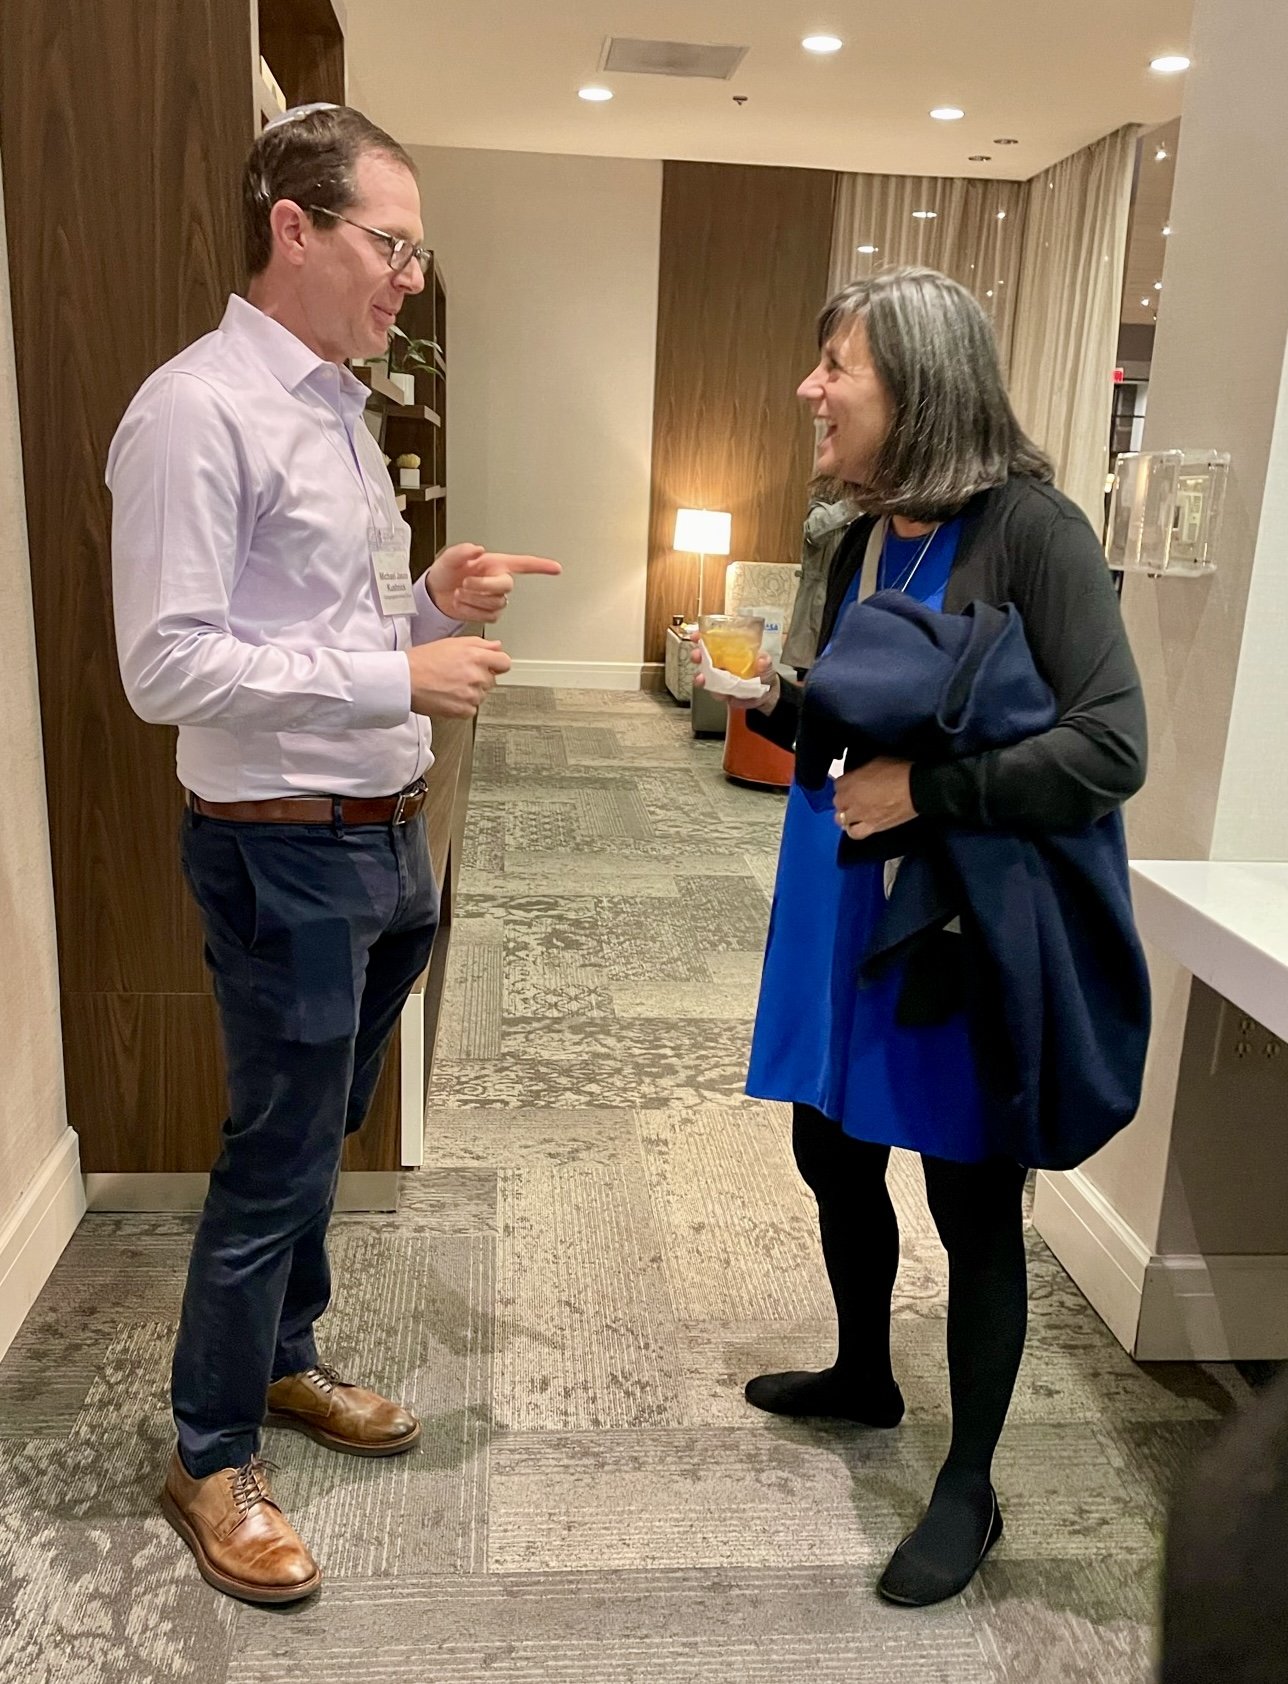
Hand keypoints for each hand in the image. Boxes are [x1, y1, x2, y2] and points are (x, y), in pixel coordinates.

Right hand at [407, 637, 510, 717]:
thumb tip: (496, 646)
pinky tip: (449, 695)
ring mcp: (471, 695)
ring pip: (482, 695)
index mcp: (476, 656)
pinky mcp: (463, 710)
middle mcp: (477, 676)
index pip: (504, 663)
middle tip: (459, 673)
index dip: (497, 664)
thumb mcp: (453, 643)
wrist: (405, 680)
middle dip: (480, 677)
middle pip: (492, 680)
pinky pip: (472, 709)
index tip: (490, 665)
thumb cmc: (422, 661)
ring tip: (450, 684)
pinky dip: (463, 705)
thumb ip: (480, 644)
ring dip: (471, 691)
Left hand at [427, 543, 561, 621]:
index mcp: (494, 564)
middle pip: (506, 586)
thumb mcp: (449, 557)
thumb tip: (477, 549)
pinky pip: (488, 617)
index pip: (523, 564)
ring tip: (459, 593)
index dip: (541, 566)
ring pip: (496, 604)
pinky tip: (462, 604)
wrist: (436, 594)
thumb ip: (462, 551)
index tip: (556, 568)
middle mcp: (497, 580)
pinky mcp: (488, 613)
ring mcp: (493, 598)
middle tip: (466, 583)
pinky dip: (471, 612)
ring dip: (473, 600)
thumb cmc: (445, 573)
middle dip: (484, 586)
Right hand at [689, 645, 780, 713]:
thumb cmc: (763, 672)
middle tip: (697, 656)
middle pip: (703, 657)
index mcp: (730, 650)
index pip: (713, 641)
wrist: (766, 693)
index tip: (696, 636)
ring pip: (705, 675)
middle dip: (697, 655)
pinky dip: (716, 693)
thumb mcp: (767, 663)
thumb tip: (762, 660)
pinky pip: (715, 692)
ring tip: (701, 678)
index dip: (702, 638)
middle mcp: (721, 662)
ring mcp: (719, 678)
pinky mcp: (721, 692)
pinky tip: (720, 693)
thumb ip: (765, 661)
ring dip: (701, 677)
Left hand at [833, 759, 916, 839]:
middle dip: (844, 799)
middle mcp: (850, 801)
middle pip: (838, 802)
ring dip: (846, 815)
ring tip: (854, 812)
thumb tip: (858, 774)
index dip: (846, 783)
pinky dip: (855, 829)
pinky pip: (855, 833)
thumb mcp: (875, 761)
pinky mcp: (872, 827)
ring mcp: (860, 816)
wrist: (917, 788)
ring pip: (841, 820)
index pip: (837, 784)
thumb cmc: (899, 771)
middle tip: (854, 796)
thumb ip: (861, 771)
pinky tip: (860, 824)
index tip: (852, 783)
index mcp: (849, 782)